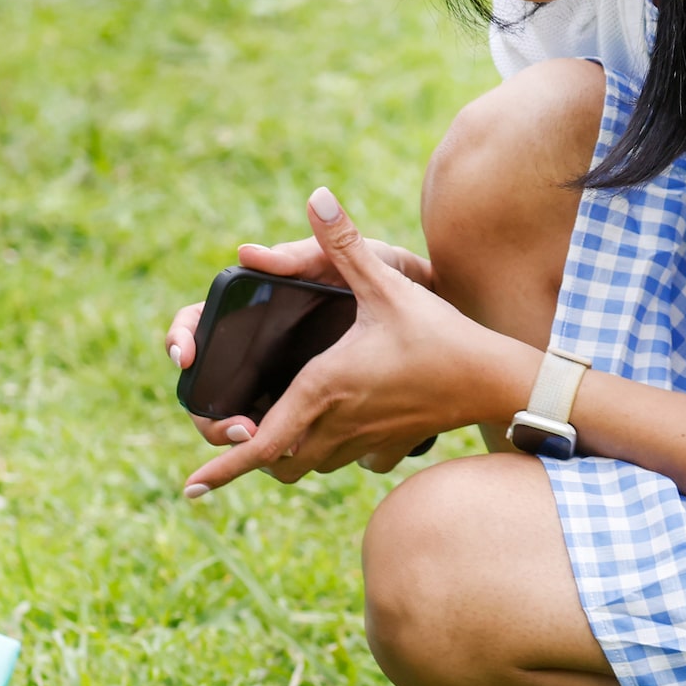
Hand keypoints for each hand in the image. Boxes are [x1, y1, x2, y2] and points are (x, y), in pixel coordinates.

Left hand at [183, 188, 538, 495]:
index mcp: (322, 388)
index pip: (258, 443)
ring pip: (309, 467)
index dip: (221, 469)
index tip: (191, 488)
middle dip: (252, 456)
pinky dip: (335, 451)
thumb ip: (344, 243)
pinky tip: (340, 426)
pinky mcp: (388, 447)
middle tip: (239, 431)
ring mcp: (363, 443)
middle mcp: (336, 425)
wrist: (494, 378)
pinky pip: (350, 463)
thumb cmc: (439, 333)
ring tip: (279, 428)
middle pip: (276, 464)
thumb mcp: (387, 284)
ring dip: (291, 453)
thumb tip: (316, 197)